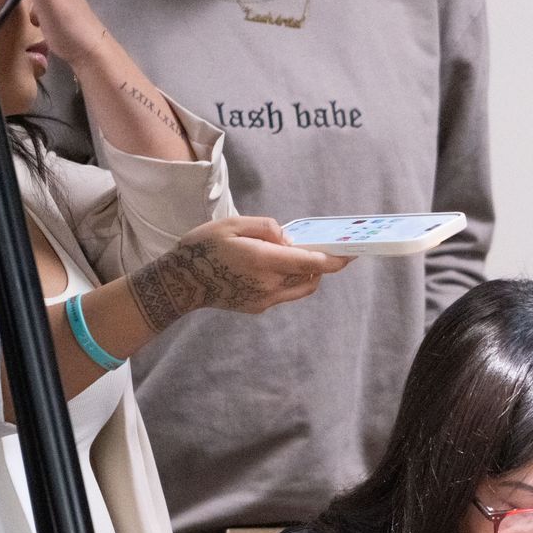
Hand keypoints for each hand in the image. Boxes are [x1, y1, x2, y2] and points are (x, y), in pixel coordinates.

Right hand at [126, 216, 351, 332]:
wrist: (180, 282)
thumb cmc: (204, 247)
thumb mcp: (232, 224)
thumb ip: (267, 228)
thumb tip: (289, 240)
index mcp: (263, 261)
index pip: (311, 263)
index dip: (335, 259)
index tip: (351, 254)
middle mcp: (268, 285)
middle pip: (310, 275)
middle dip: (320, 262)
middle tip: (319, 247)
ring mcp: (265, 300)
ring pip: (302, 287)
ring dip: (306, 272)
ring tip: (293, 255)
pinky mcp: (259, 307)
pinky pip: (285, 293)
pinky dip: (288, 279)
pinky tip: (272, 267)